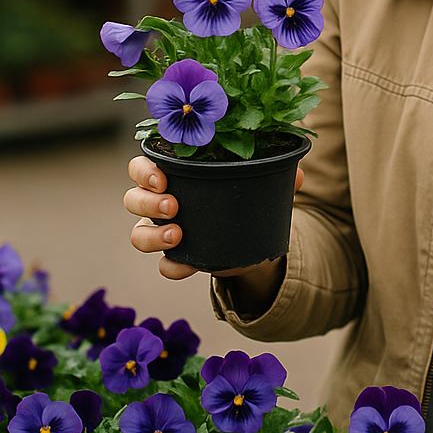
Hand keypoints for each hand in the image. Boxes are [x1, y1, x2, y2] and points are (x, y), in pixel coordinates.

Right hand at [124, 156, 301, 293]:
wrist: (255, 240)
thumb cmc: (247, 197)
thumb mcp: (261, 182)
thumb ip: (276, 175)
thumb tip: (298, 173)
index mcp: (177, 174)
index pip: (144, 165)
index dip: (144, 170)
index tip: (161, 177)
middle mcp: (163, 201)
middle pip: (133, 198)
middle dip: (147, 202)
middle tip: (173, 205)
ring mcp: (166, 231)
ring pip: (138, 233)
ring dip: (152, 234)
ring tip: (177, 236)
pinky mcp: (179, 258)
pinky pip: (164, 265)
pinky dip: (172, 266)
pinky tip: (186, 266)